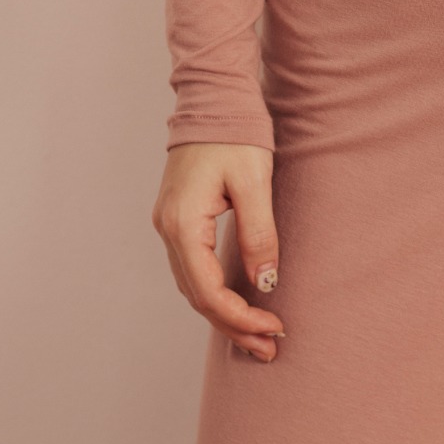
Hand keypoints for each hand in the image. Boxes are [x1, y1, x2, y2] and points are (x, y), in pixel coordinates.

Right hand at [151, 141, 285, 361]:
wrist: (213, 97)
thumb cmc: (235, 134)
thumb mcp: (254, 182)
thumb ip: (258, 234)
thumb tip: (265, 283)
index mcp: (183, 223)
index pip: (208, 291)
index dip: (241, 318)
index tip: (275, 328)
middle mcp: (168, 228)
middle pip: (197, 296)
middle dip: (233, 325)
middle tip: (270, 346)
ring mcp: (169, 223)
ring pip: (192, 285)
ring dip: (223, 312)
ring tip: (258, 333)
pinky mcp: (177, 217)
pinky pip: (192, 268)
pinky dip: (214, 291)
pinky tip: (237, 300)